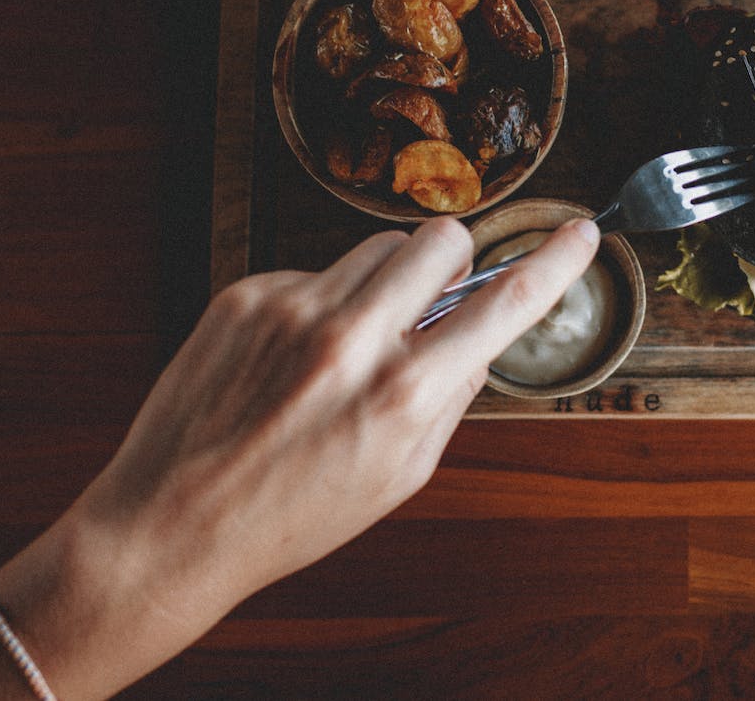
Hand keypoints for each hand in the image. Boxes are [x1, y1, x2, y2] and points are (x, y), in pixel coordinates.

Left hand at [0, 216, 599, 699]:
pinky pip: (313, 269)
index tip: (580, 232)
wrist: (174, 523)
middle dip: (452, 261)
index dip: (555, 262)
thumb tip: (480, 340)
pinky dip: (320, 301)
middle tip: (434, 296)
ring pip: (376, 247)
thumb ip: (451, 399)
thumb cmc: (292, 513)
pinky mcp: (247, 294)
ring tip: (351, 340)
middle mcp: (353, 340)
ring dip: (384, 280)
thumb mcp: (399, 475)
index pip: (505, 304)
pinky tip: (293, 355)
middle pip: (441, 239)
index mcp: (404, 394)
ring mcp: (294, 310)